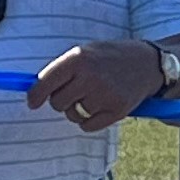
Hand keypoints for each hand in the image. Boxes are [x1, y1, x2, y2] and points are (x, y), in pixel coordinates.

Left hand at [30, 40, 163, 133]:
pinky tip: (100, 106)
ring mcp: (105, 94)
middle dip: (61, 101)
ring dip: (77, 110)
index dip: (36, 95)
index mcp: (78, 58)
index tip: (32, 103)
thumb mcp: (84, 53)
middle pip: (57, 103)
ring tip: (93, 95)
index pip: (46, 82)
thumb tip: (33, 92)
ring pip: (73, 115)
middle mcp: (90, 75)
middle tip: (75, 92)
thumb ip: (61, 70)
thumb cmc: (108, 58)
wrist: (147, 63)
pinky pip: (87, 126)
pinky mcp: (117, 110)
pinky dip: (88, 121)